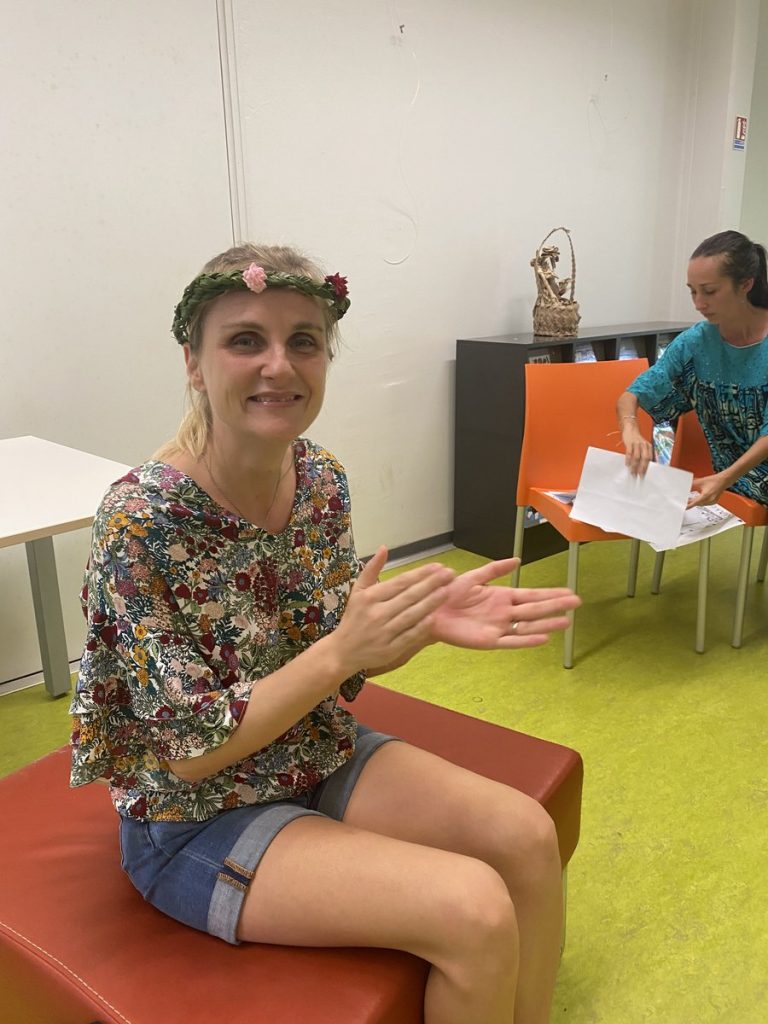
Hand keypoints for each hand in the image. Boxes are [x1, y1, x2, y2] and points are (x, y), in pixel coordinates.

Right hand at [331, 547, 453, 675]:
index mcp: (370, 597)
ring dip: (431, 603)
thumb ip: (371, 569)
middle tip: (449, 575)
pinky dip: (422, 627)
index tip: (438, 566)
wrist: (343, 651)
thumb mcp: (358, 591)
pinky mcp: (390, 650)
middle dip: (431, 584)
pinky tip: (435, 617)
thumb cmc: (354, 618)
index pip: (400, 582)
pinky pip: (409, 636)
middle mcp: (377, 613)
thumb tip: (384, 547)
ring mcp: (384, 632)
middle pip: (409, 596)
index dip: (420, 574)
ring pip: (412, 615)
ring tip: (447, 592)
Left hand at [428, 557, 580, 649]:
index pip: (531, 595)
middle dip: (555, 606)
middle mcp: (504, 612)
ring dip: (547, 624)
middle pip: (535, 609)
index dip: (550, 594)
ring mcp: (498, 627)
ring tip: (566, 622)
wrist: (430, 609)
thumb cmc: (448, 594)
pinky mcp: (489, 641)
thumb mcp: (474, 577)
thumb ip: (495, 569)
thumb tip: (517, 560)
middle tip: (576, 603)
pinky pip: (511, 641)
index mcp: (501, 597)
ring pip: (528, 626)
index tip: (568, 592)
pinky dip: (527, 640)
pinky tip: (543, 638)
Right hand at [622, 424, 653, 476]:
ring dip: (634, 466)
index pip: (649, 460)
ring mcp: (637, 444)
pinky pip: (629, 452)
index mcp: (649, 447)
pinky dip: (628, 459)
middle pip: (644, 459)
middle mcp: (644, 445)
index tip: (643, 476)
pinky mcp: (630, 443)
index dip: (646, 468)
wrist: (630, 428)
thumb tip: (641, 468)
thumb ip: (643, 455)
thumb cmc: (636, 439)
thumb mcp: (642, 446)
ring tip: (632, 473)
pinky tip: (627, 465)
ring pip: (637, 457)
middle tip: (638, 477)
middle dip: (641, 469)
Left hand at [687, 473, 727, 507]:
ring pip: (701, 504)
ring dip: (695, 503)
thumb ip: (691, 485)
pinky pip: (704, 504)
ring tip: (689, 500)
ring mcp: (712, 502)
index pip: (695, 502)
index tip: (683, 507)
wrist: (723, 480)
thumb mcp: (700, 482)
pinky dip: (700, 502)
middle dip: (690, 502)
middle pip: (697, 504)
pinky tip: (697, 500)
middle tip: (684, 501)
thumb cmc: (714, 480)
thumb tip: (685, 487)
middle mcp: (710, 500)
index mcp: (706, 495)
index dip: (688, 505)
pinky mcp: (713, 502)